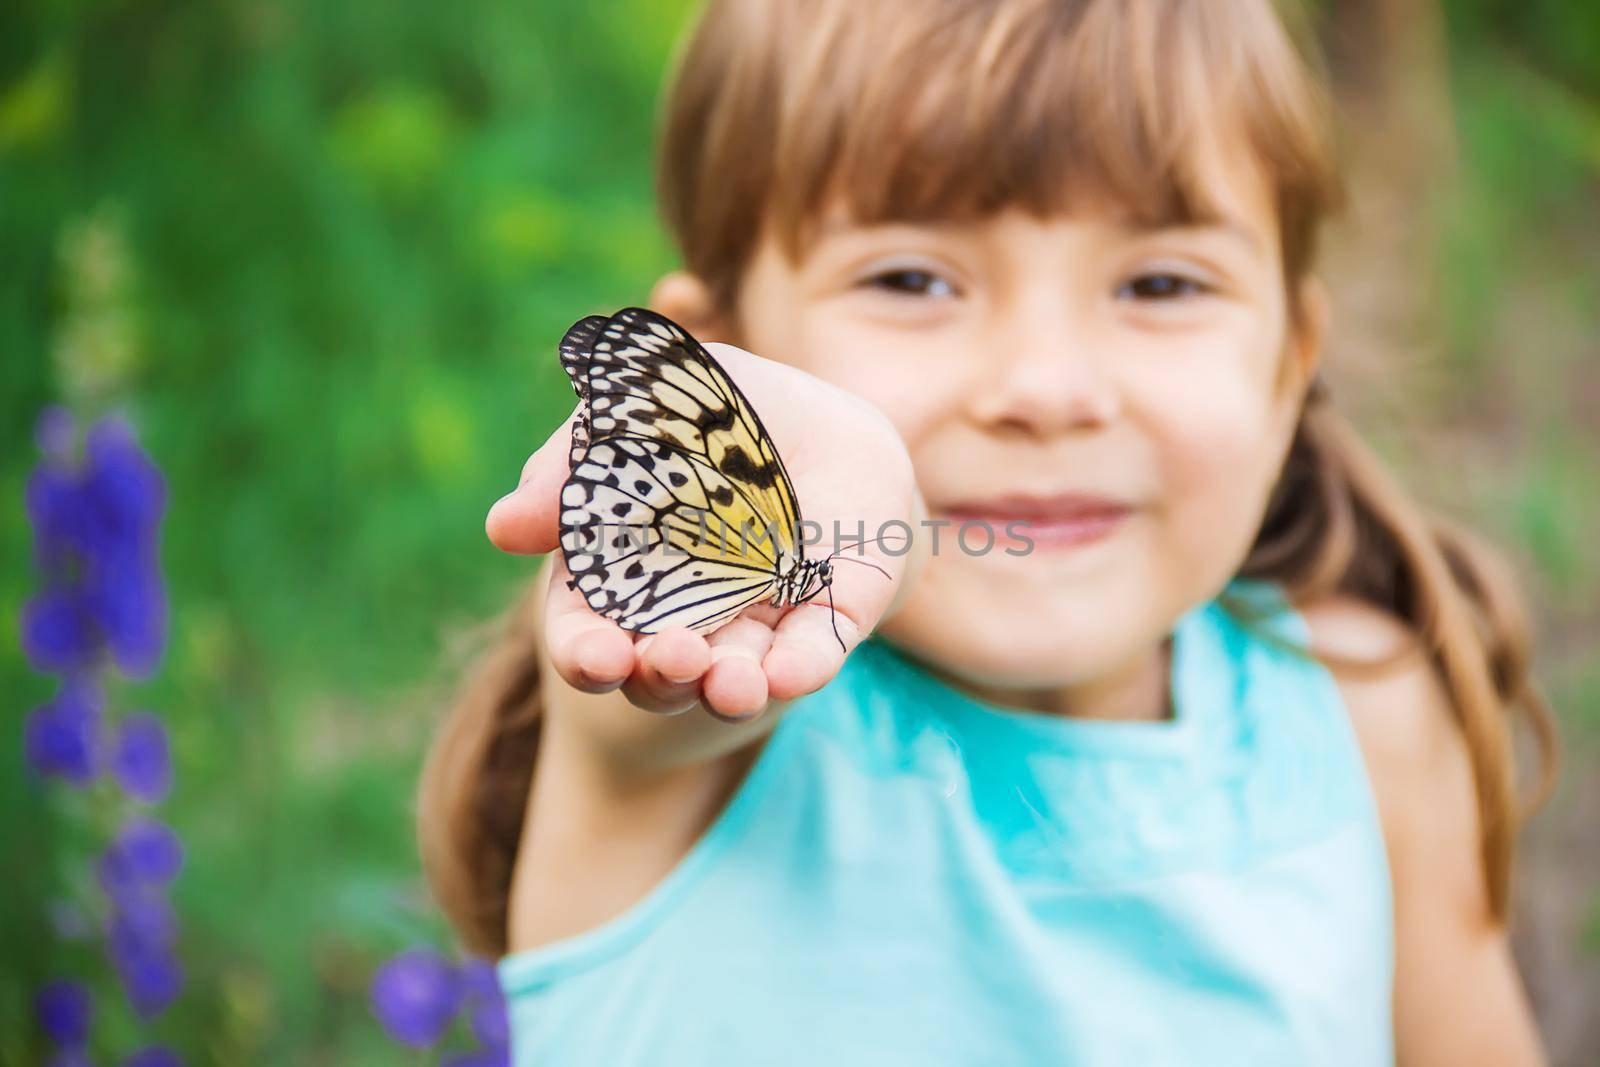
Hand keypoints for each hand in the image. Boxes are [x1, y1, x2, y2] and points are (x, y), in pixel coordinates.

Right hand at [486, 341, 922, 721]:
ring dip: (726, 689)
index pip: (588, 633)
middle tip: (671, 657)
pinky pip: (811, 657)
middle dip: (657, 678)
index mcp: (623, 575)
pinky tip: (786, 673)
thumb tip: (505, 527)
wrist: (829, 420)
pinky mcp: (823, 623)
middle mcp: (684, 618)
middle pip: (655, 674)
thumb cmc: (717, 417)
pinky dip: (797, 669)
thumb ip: (573, 461)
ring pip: (731, 680)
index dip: (585, 650)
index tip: (596, 655)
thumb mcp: (643, 410)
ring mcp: (755, 627)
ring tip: (729, 683)